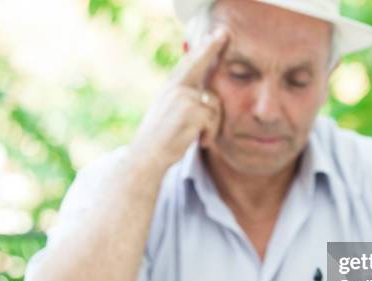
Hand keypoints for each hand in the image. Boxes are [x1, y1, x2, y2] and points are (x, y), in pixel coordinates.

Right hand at [131, 28, 228, 169]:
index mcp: (170, 88)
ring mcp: (184, 97)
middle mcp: (176, 88)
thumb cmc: (160, 140)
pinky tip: (199, 142)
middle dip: (210, 48)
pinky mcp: (192, 110)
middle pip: (200, 65)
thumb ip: (183, 99)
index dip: (201, 50)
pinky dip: (210, 134)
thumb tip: (203, 94)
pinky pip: (214, 119)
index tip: (213, 36)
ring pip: (214, 104)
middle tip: (223, 33)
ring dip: (212, 125)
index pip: (187, 64)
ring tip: (200, 138)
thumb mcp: (169, 113)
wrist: (148, 156)